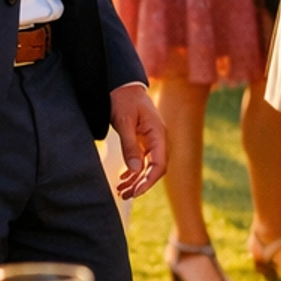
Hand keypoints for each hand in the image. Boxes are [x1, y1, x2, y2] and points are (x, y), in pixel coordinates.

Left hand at [107, 83, 166, 198]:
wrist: (122, 84)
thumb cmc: (123, 99)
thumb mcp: (123, 121)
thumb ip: (130, 146)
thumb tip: (136, 170)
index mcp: (158, 133)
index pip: (159, 164)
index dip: (148, 181)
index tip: (135, 193)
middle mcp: (159, 138)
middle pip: (155, 168)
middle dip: (141, 184)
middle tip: (125, 196)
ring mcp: (152, 139)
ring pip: (148, 166)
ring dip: (136, 180)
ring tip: (121, 191)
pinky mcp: (144, 139)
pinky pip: (142, 159)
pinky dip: (133, 171)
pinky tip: (123, 179)